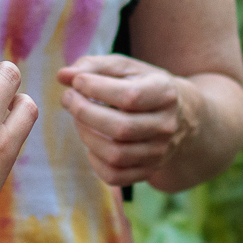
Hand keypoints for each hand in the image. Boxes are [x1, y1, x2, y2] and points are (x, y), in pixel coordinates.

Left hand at [56, 54, 193, 186]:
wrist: (180, 114)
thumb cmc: (143, 85)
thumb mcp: (125, 68)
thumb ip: (94, 66)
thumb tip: (63, 76)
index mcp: (165, 94)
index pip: (130, 97)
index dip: (96, 89)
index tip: (77, 82)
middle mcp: (166, 125)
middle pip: (121, 128)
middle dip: (85, 113)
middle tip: (68, 99)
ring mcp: (159, 152)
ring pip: (116, 155)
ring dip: (87, 136)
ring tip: (78, 119)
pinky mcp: (149, 170)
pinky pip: (115, 176)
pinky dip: (95, 162)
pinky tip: (91, 143)